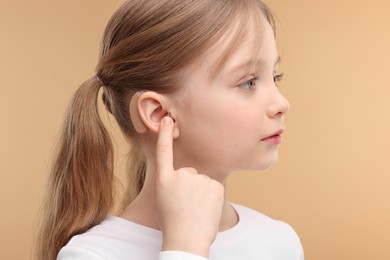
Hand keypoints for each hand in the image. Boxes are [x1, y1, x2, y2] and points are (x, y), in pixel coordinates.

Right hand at [155, 116, 224, 257]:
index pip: (164, 151)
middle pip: (189, 174)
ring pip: (202, 182)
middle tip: (186, 205)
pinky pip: (213, 188)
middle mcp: (181, 175)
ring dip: (201, 193)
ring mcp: (198, 179)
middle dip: (190, 186)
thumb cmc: (173, 224)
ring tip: (196, 210)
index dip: (164, 134)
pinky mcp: (214, 184)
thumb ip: (173, 184)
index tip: (167, 119)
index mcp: (164, 180)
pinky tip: (206, 209)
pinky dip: (211, 197)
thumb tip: (187, 180)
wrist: (187, 240)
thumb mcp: (164, 200)